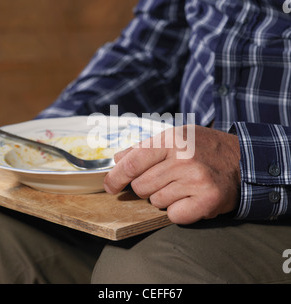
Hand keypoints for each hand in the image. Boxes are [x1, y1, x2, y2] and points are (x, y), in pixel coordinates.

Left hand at [104, 125, 240, 224]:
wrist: (241, 160)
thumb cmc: (203, 148)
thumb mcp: (175, 136)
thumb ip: (144, 148)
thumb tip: (118, 159)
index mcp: (172, 140)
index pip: (132, 163)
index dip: (115, 177)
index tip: (110, 186)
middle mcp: (184, 159)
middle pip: (141, 186)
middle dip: (146, 186)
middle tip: (164, 179)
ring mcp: (196, 181)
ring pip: (156, 202)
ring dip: (164, 197)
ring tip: (181, 185)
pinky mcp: (207, 201)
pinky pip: (174, 216)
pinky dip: (177, 211)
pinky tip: (189, 198)